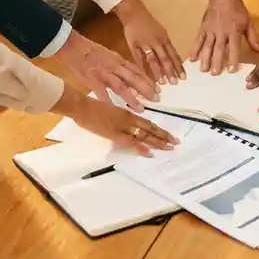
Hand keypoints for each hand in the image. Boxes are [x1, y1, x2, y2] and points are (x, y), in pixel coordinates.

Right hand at [54, 88, 178, 156]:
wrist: (81, 106)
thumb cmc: (92, 107)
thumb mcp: (110, 111)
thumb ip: (120, 118)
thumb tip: (127, 125)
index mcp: (127, 114)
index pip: (148, 123)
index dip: (159, 130)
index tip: (169, 135)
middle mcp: (128, 119)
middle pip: (150, 129)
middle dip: (164, 136)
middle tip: (176, 142)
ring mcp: (123, 127)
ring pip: (145, 135)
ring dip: (158, 142)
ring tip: (169, 147)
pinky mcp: (115, 134)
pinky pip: (131, 142)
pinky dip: (141, 148)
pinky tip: (150, 153)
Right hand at [55, 31, 158, 111]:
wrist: (72, 46)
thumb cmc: (89, 50)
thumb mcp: (108, 55)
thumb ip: (119, 65)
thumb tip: (129, 73)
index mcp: (118, 60)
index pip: (137, 71)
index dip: (148, 80)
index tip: (157, 89)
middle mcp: (114, 67)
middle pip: (134, 79)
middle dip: (146, 90)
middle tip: (157, 99)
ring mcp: (103, 74)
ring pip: (122, 87)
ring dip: (132, 98)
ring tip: (141, 109)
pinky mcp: (92, 80)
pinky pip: (102, 93)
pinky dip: (109, 102)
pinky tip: (115, 111)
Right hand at [113, 0, 184, 84]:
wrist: (134, 13)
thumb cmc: (149, 23)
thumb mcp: (161, 32)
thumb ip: (166, 45)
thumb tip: (174, 59)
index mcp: (164, 39)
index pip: (174, 54)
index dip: (178, 66)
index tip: (183, 77)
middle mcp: (156, 42)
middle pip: (165, 58)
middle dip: (170, 71)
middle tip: (174, 83)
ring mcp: (144, 44)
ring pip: (153, 59)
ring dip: (158, 72)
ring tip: (162, 82)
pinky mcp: (133, 45)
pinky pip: (138, 58)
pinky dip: (141, 67)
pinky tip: (144, 76)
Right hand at [191, 0, 258, 74]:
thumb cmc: (238, 10)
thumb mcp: (248, 23)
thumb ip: (253, 39)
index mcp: (234, 31)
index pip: (233, 47)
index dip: (232, 59)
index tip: (231, 70)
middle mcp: (221, 32)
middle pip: (218, 48)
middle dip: (216, 61)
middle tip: (214, 74)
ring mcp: (210, 30)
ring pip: (207, 46)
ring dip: (204, 58)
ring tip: (203, 70)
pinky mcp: (203, 28)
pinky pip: (198, 40)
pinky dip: (194, 49)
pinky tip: (191, 58)